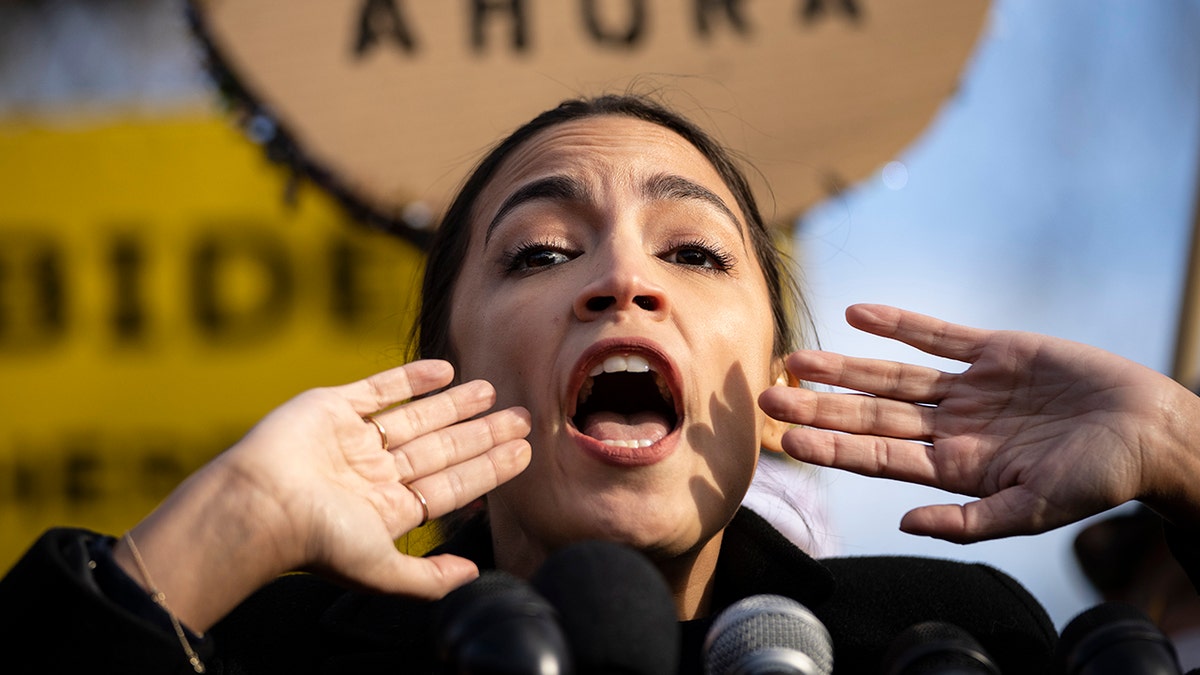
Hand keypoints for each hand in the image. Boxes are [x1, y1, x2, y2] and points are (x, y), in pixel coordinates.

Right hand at [222, 360, 530, 592]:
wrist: (260, 504)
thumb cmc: (317, 541)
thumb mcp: (381, 571)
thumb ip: (428, 578)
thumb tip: (472, 574)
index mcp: (387, 510)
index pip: (452, 486)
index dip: (489, 469)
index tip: (523, 452)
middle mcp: (375, 474)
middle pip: (442, 449)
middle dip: (483, 434)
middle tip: (522, 417)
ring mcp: (354, 440)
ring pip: (417, 418)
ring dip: (455, 404)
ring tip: (491, 391)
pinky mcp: (331, 408)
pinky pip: (379, 389)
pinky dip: (412, 379)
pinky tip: (445, 371)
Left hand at [758, 304, 1199, 542]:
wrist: (1148, 433)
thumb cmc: (1096, 480)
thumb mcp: (1032, 511)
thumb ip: (969, 522)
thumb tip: (904, 524)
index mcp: (955, 467)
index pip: (878, 455)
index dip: (833, 444)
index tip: (788, 437)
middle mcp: (951, 427)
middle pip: (872, 413)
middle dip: (820, 405)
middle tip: (766, 395)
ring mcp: (968, 388)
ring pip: (892, 374)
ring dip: (845, 366)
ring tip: (798, 357)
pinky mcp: (994, 352)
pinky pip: (937, 335)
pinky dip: (899, 323)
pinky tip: (857, 314)